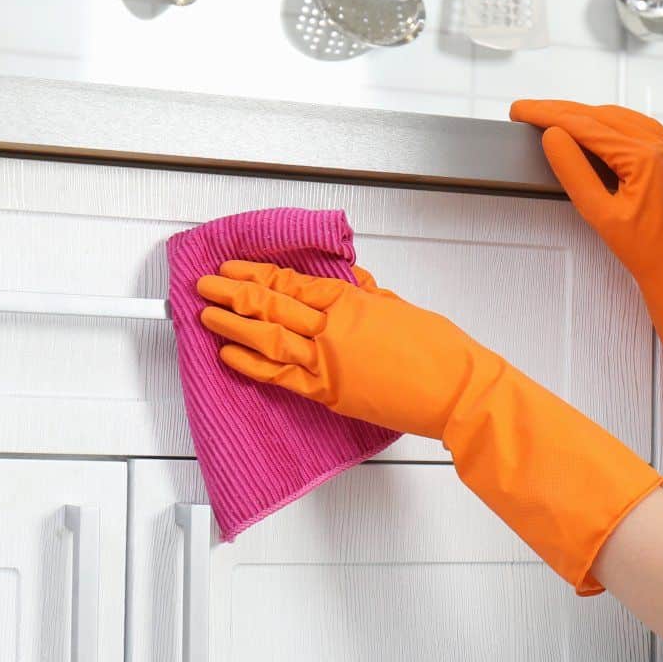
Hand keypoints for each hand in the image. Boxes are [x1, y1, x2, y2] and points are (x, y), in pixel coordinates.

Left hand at [196, 260, 482, 440]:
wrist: (457, 390)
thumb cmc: (440, 351)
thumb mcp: (402, 308)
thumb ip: (370, 297)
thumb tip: (352, 285)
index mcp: (352, 302)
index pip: (292, 283)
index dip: (257, 273)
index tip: (234, 268)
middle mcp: (333, 329)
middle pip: (271, 305)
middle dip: (233, 293)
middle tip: (205, 285)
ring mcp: (328, 363)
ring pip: (267, 339)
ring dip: (233, 325)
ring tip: (207, 315)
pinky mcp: (329, 394)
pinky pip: (280, 377)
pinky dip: (251, 366)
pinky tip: (229, 356)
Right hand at [506, 98, 662, 286]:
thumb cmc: (645, 248)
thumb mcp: (599, 214)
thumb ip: (574, 172)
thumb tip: (553, 137)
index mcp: (643, 158)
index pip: (586, 126)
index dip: (549, 115)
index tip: (522, 111)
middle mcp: (659, 146)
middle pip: (600, 115)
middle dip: (561, 111)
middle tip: (529, 111)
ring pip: (617, 117)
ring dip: (583, 114)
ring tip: (552, 117)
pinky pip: (635, 126)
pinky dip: (608, 122)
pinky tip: (592, 125)